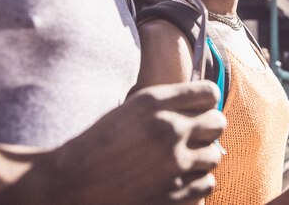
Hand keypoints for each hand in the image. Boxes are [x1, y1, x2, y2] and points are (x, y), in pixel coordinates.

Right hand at [5, 81, 224, 203]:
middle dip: (207, 128)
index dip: (205, 101)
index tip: (199, 109)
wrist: (70, 186)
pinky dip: (195, 183)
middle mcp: (169, 130)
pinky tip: (176, 181)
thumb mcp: (129, 110)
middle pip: (217, 123)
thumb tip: (202, 107)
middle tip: (193, 136)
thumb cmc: (97, 145)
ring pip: (214, 156)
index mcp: (155, 104)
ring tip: (180, 161)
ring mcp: (174, 165)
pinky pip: (206, 184)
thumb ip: (166, 104)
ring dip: (201, 158)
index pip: (208, 94)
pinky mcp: (175, 195)